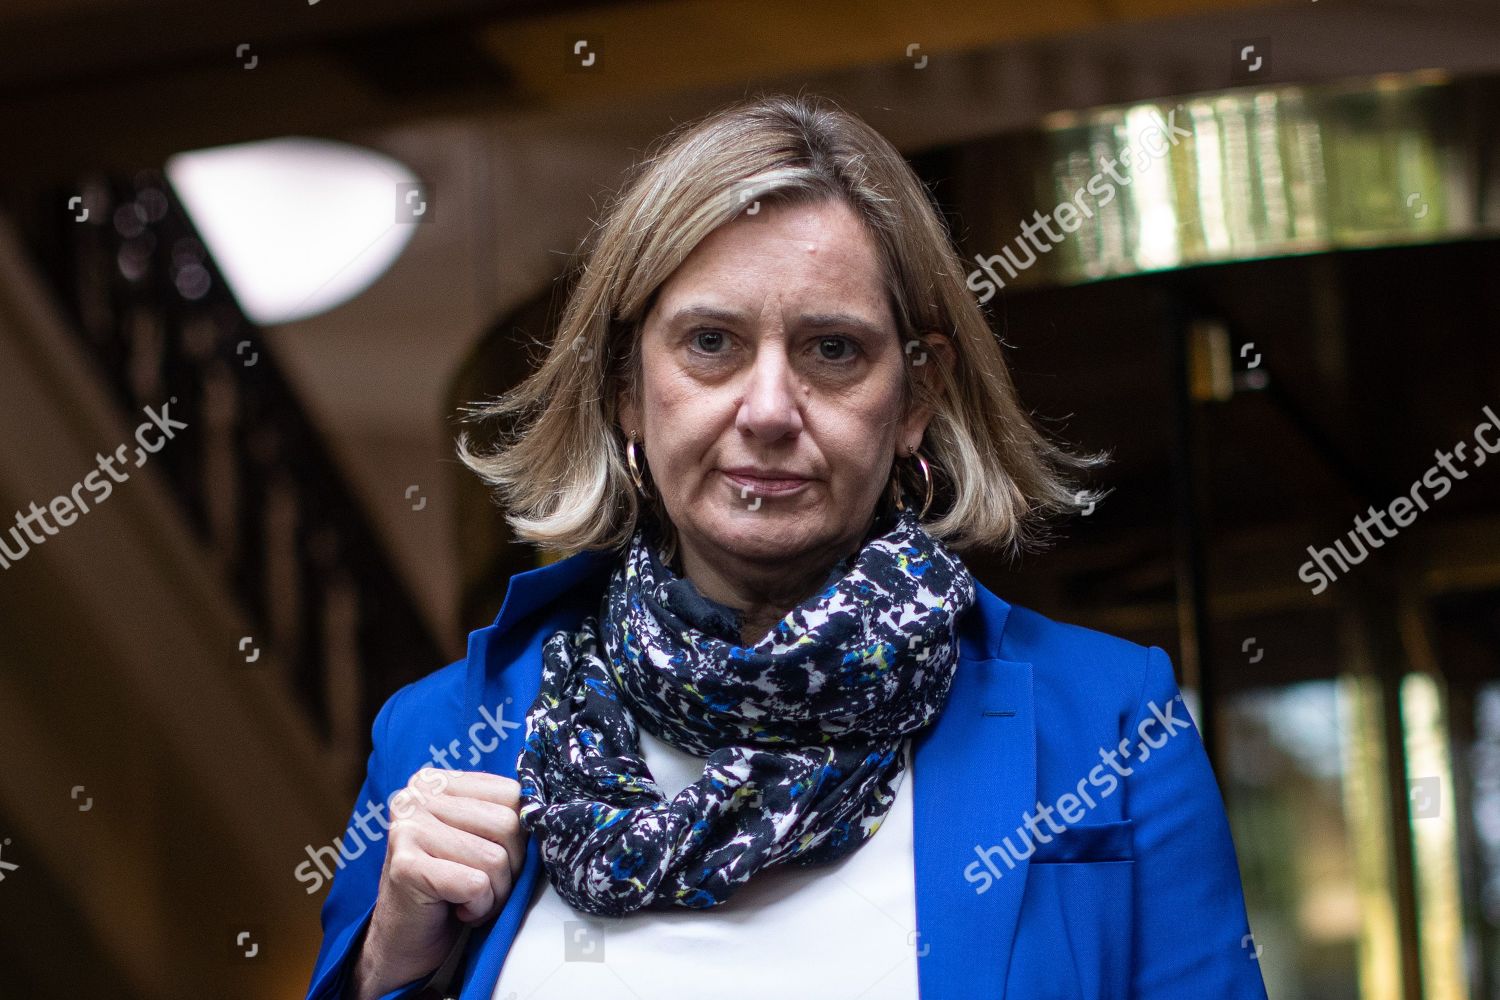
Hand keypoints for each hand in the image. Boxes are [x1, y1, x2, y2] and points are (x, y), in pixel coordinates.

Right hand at [349, 768, 528, 999]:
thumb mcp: (477, 837)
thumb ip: (503, 814)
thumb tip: (549, 810)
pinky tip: (458, 909)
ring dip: (494, 893)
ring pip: (494, 858)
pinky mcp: (405, 866)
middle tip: (484, 886)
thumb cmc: (451, 886)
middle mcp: (417, 797)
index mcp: (438, 781)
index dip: (520, 837)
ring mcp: (407, 829)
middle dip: (510, 867)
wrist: (406, 940)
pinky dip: (478, 907)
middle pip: (508, 824)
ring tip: (469, 899)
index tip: (497, 858)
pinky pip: (475, 885)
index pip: (513, 793)